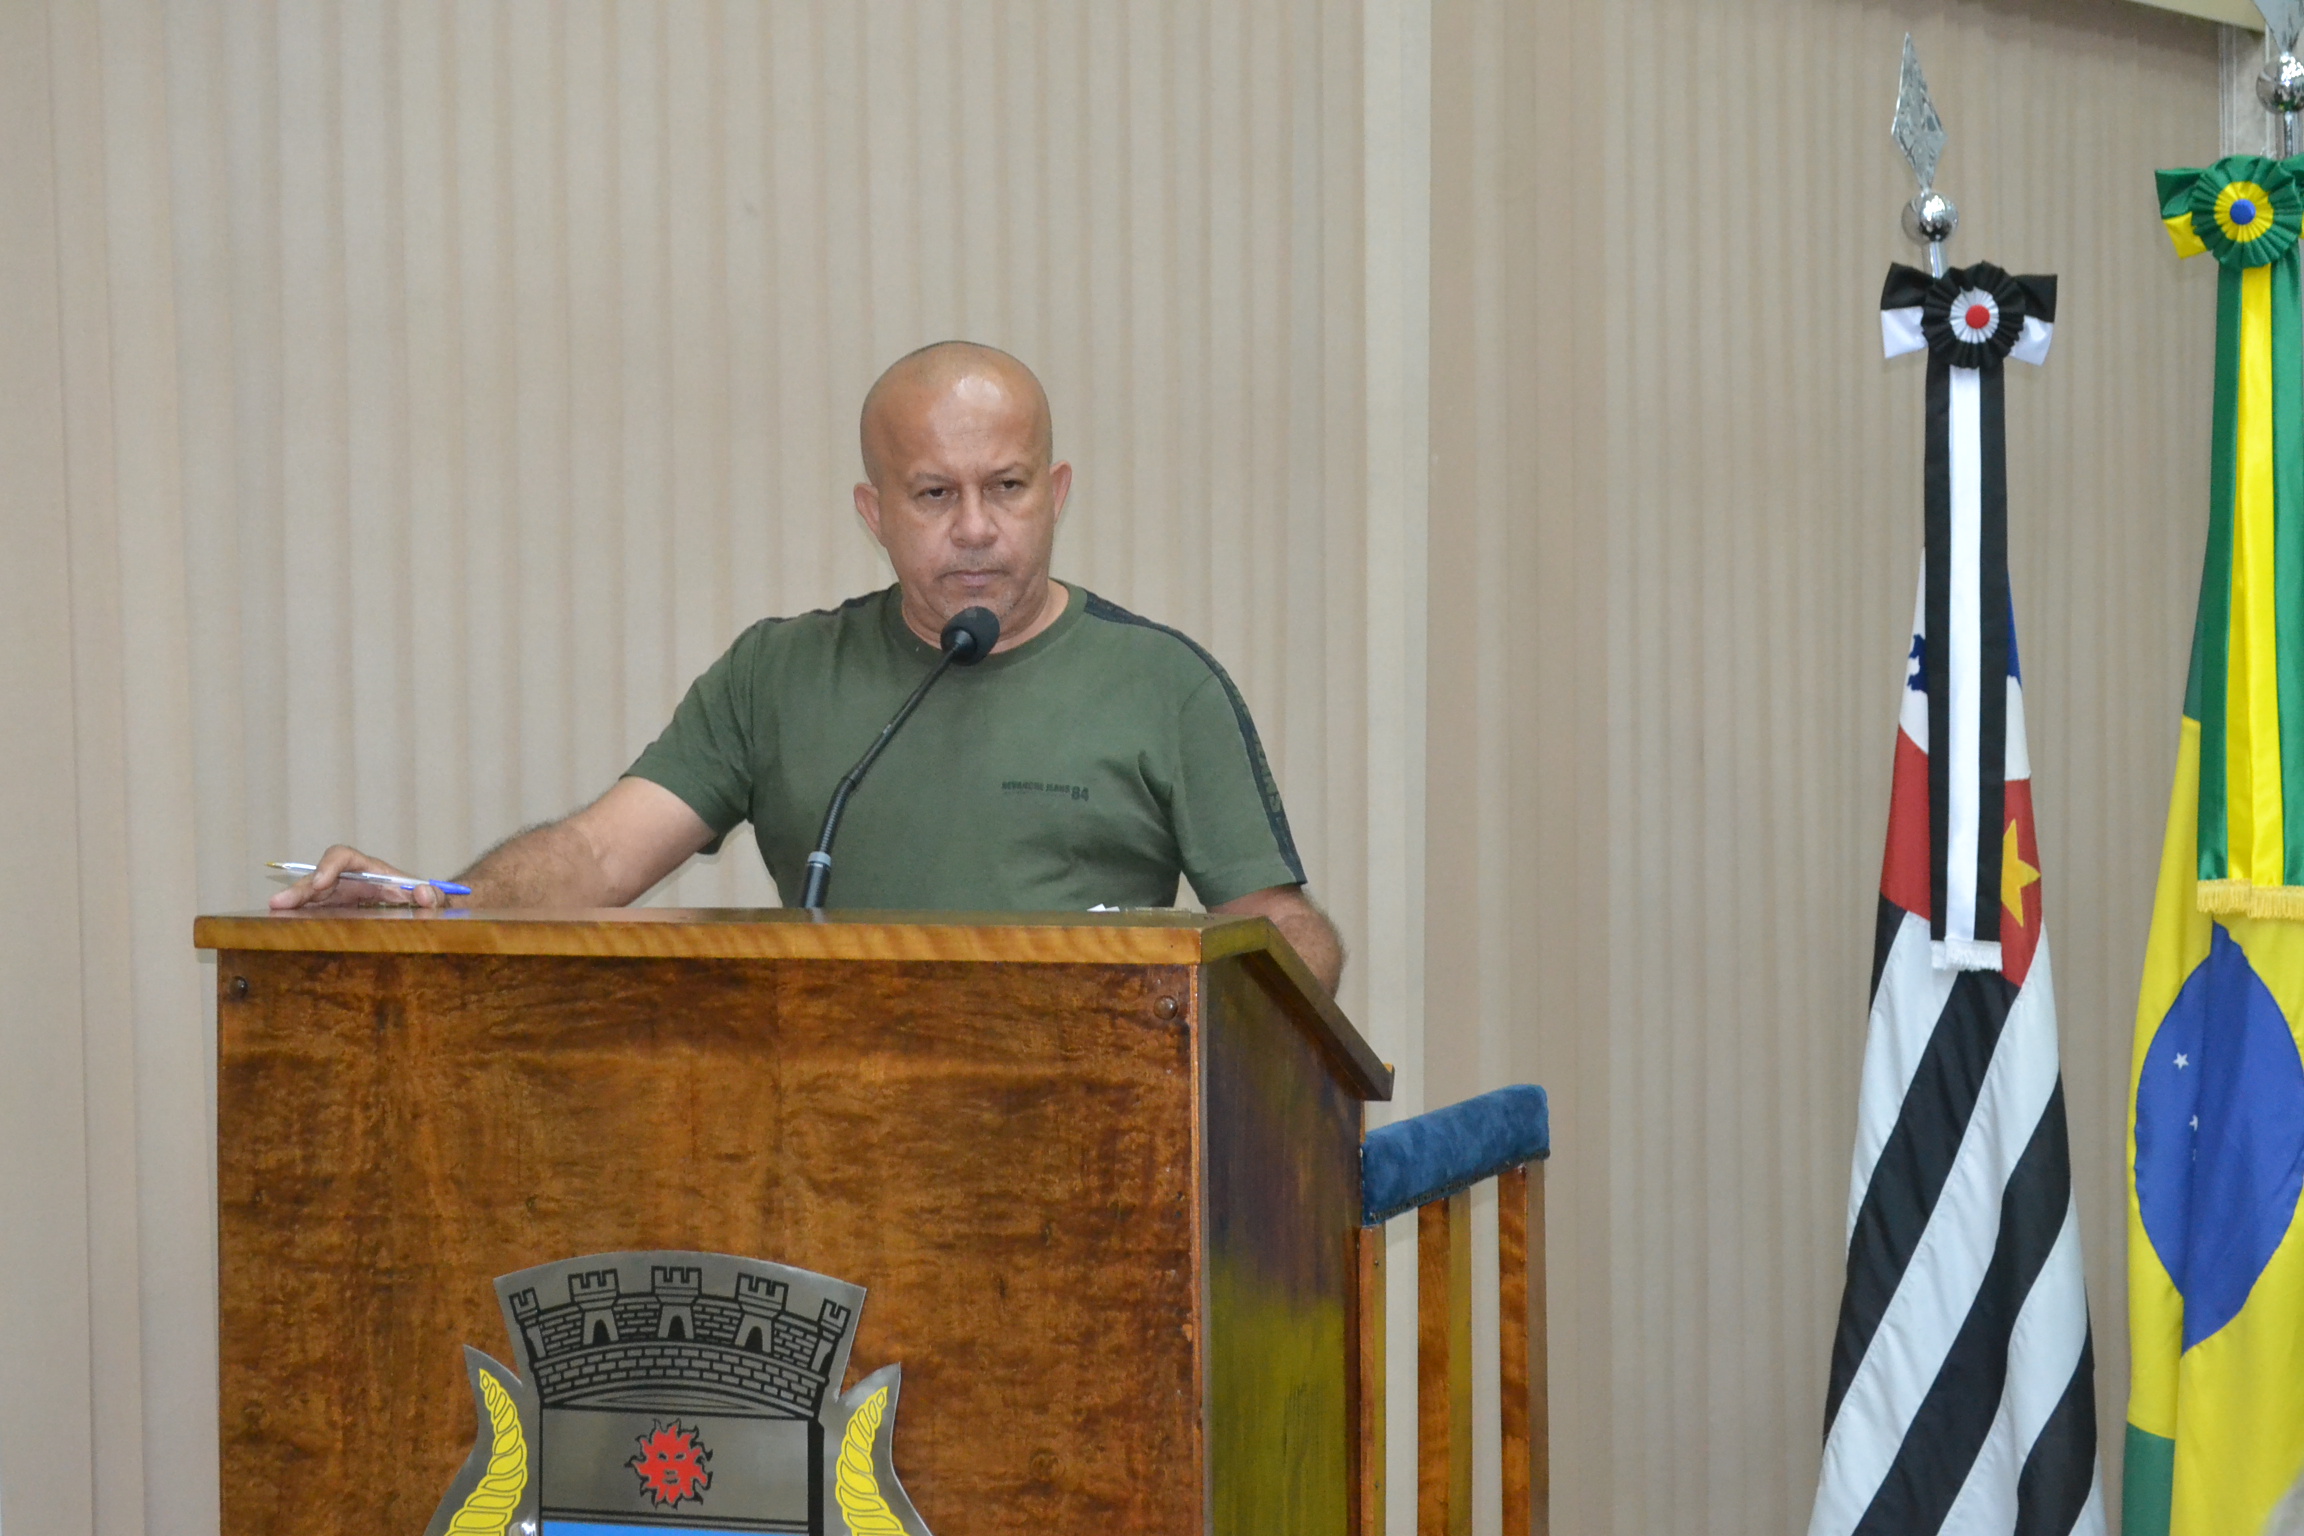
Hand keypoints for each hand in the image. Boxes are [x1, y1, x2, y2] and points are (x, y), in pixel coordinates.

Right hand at [269, 845, 450, 909]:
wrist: (427, 909)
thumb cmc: (429, 899)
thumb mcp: (437, 897)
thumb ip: (436, 895)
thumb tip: (424, 892)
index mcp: (371, 870)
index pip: (344, 857)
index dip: (329, 866)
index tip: (321, 883)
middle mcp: (351, 879)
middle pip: (319, 877)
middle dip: (300, 888)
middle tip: (279, 903)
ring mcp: (340, 896)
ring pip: (311, 894)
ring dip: (292, 902)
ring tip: (273, 911)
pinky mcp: (336, 911)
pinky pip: (314, 911)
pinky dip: (299, 916)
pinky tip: (282, 926)